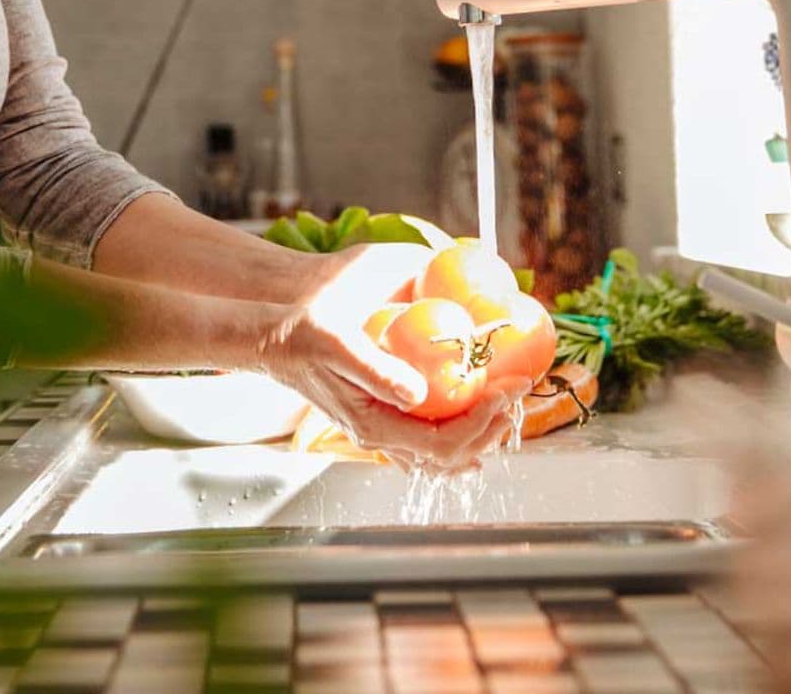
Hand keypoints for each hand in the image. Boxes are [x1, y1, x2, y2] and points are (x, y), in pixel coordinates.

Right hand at [256, 243, 517, 474]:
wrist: (272, 339)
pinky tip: (473, 421)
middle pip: (450, 454)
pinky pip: (427, 440)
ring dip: (479, 435)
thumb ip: (377, 371)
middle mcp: (378, 435)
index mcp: (372, 423)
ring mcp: (379, 430)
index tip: (509, 388)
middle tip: (518, 393)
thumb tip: (419, 393)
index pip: (443, 441)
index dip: (484, 420)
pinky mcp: (378, 416)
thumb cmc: (302, 336)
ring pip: (441, 454)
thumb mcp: (337, 345)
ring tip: (506, 408)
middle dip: (492, 428)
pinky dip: (458, 436)